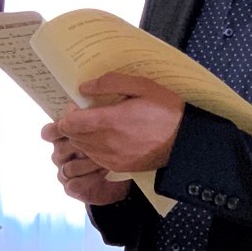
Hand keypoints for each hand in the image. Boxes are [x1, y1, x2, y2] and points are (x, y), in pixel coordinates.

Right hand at [42, 119, 132, 204]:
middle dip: (81, 146)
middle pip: (60, 149)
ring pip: (69, 167)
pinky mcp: (71, 188)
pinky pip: (74, 184)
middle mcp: (60, 154)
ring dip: (89, 163)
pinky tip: (103, 173)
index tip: (73, 123)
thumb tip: (81, 102)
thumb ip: (91, 117)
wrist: (119, 175)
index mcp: (63, 137)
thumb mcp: (103, 129)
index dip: (57, 128)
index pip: (49, 132)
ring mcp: (63, 172)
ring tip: (107, 159)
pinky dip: (89, 179)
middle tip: (101, 143)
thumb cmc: (110, 147)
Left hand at [55, 73, 184, 173]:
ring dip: (83, 137)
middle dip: (73, 125)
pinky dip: (94, 148)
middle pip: (73, 136)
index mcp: (110, 120)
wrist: (184, 141)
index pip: (70, 123)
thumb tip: (84, 88)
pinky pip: (95, 158)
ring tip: (97, 126)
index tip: (77, 107)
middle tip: (86, 115)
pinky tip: (108, 139)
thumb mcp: (142, 86)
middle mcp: (106, 142)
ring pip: (82, 148)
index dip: (67, 114)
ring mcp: (111, 157)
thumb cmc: (165, 110)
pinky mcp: (118, 167)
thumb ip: (110, 83)